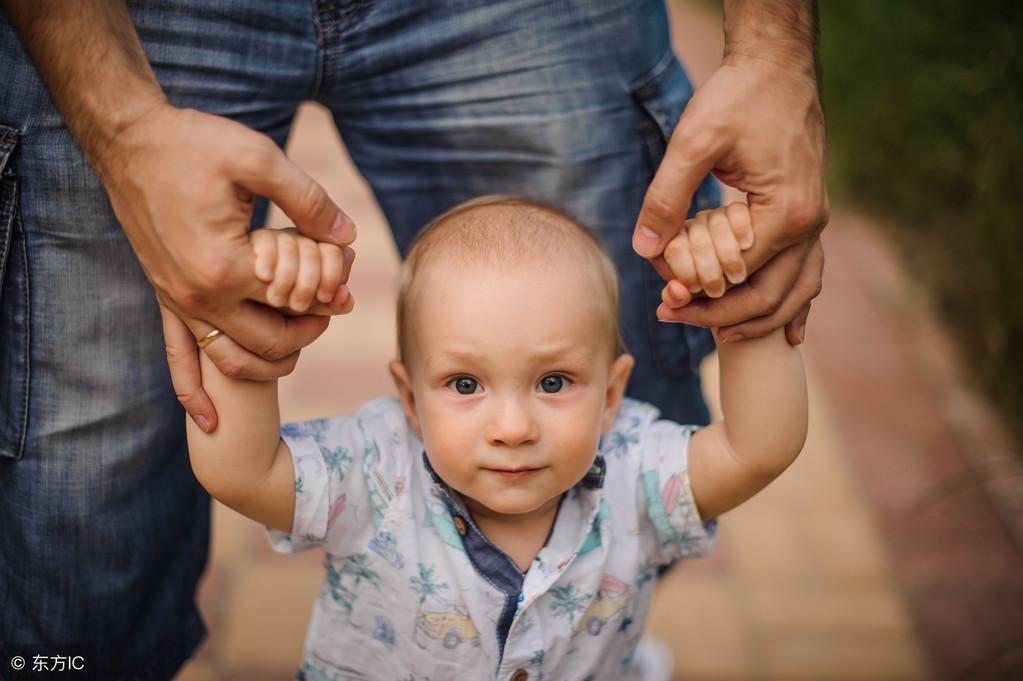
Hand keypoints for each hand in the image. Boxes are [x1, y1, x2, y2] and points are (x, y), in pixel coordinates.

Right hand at [95, 104, 357, 429]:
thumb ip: (309, 200)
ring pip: (231, 361)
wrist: (128, 141)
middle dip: (310, 331)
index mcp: (226, 264)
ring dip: (271, 365)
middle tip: (332, 307)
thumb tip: (347, 235)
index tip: (346, 273)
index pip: (293, 300)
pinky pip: (178, 359)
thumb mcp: (260, 158)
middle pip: (271, 342)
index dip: (329, 291)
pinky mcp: (164, 299)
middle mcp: (199, 295)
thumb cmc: (194, 144)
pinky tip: (210, 420)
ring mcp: (178, 302)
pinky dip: (195, 393)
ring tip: (300, 346)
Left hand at [633, 55, 828, 344]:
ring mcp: (814, 221)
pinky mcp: (808, 213)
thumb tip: (644, 249)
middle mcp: (808, 225)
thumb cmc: (738, 97)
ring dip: (757, 318)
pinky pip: (809, 272)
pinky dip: (796, 304)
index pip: (737, 278)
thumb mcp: (693, 142)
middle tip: (672, 316)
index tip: (662, 301)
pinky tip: (788, 333)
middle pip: (769, 297)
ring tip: (718, 335)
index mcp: (784, 214)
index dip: (697, 297)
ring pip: (796, 292)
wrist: (778, 66)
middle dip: (719, 316)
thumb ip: (667, 196)